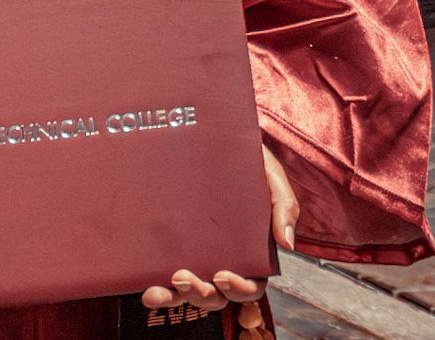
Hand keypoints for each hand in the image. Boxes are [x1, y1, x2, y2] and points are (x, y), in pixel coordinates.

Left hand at [139, 143, 298, 311]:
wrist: (220, 137)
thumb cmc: (250, 161)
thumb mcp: (272, 177)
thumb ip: (284, 206)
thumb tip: (287, 244)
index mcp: (253, 252)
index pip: (252, 285)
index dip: (240, 289)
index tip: (222, 275)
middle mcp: (226, 258)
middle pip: (218, 294)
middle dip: (201, 294)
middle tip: (184, 277)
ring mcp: (199, 253)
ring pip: (191, 291)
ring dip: (175, 297)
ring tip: (156, 290)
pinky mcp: (176, 243)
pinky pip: (168, 274)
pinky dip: (159, 287)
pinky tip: (146, 287)